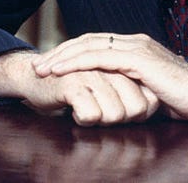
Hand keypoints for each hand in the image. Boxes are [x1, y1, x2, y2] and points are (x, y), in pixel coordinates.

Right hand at [0, 50, 159, 125]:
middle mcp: (112, 67)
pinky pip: (91, 115)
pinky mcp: (73, 83)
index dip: (138, 115)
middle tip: (101, 113)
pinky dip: (83, 120)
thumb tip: (152, 107)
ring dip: (100, 121)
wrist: (35, 78)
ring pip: (116, 114)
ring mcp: (94, 73)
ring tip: (86, 109)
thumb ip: (131, 92)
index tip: (120, 113)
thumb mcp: (109, 88)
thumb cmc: (76, 87)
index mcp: (124, 65)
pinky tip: (73, 110)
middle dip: (121, 120)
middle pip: (136, 110)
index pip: (150, 101)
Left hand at [31, 33, 187, 121]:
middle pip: (88, 40)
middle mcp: (134, 41)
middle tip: (37, 65)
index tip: (51, 64)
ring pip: (90, 46)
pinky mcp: (139, 59)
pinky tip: (61, 71)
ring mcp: (137, 48)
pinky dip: (77, 63)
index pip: (95, 43)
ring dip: (62, 57)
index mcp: (136, 46)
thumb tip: (111, 94)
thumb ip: (129, 84)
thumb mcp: (148, 89)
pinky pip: (100, 58)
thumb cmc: (182, 97)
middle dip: (60, 52)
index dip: (71, 52)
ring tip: (42, 68)